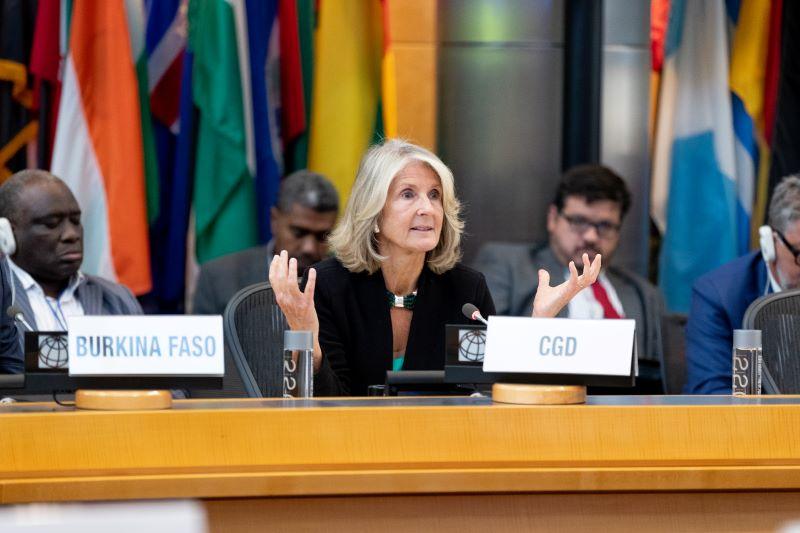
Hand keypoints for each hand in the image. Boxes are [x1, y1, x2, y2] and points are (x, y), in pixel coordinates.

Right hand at [269, 250, 321, 369]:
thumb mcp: (285, 305)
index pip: (273, 280)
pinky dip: (310, 280)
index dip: (274, 267)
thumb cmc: (296, 318)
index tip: (276, 257)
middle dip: (281, 264)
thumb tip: (283, 278)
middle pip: (280, 278)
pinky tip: (312, 271)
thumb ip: (284, 292)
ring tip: (293, 260)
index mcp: (280, 298)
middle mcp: (286, 299)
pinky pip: (309, 290)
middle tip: (284, 253)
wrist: (303, 335)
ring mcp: (296, 302)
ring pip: (291, 283)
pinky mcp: (307, 305)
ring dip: (292, 270)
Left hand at [532, 253, 601, 317]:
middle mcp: (574, 289)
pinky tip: (570, 263)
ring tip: (585, 255)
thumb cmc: (543, 304)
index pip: (587, 277)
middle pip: (591, 278)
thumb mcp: (544, 287)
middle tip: (598, 255)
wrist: (539, 314)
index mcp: (571, 287)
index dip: (593, 268)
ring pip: (587, 279)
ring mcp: (570, 291)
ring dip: (588, 267)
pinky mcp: (565, 294)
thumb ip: (545, 279)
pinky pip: (574, 282)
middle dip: (596, 266)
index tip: (595, 257)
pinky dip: (573, 272)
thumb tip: (541, 271)